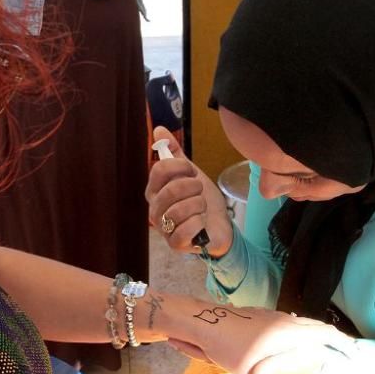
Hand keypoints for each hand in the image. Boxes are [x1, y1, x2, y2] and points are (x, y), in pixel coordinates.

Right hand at [145, 126, 232, 256]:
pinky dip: (198, 223)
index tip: (192, 172)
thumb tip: (158, 130)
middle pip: (170, 189)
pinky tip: (201, 223)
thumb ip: (174, 153)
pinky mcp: (174, 243)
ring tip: (201, 207)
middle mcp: (155, 209)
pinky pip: (185, 228)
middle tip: (199, 191)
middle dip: (193, 187)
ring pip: (179, 209)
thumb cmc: (202, 201)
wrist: (219, 226)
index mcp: (155, 190)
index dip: (181, 167)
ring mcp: (164, 228)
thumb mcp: (191, 173)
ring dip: (199, 205)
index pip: (159, 170)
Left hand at [171, 305, 354, 373]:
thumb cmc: (227, 348)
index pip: (325, 334)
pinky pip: (288, 321)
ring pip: (302, 322)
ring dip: (316, 333)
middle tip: (345, 350)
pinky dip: (299, 329)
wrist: (202, 321)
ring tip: (324, 345)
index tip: (356, 354)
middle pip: (317, 326)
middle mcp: (284, 320)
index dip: (343, 343)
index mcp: (288, 332)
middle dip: (333, 338)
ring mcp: (272, 315)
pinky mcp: (261, 314)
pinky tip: (294, 337)